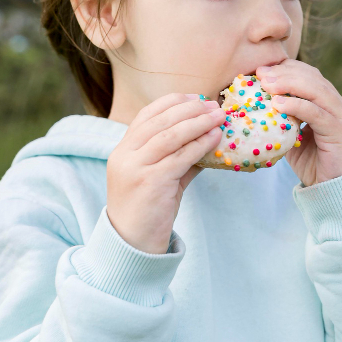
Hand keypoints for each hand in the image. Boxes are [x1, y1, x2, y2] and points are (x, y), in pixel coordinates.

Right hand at [106, 93, 225, 253]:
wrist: (132, 244)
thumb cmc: (148, 210)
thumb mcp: (159, 178)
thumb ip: (177, 158)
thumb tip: (208, 139)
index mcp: (122, 150)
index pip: (146, 115)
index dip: (172, 102)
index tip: (196, 98)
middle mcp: (125, 155)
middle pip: (159, 121)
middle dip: (189, 109)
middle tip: (213, 105)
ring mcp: (136, 168)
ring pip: (170, 136)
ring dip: (198, 123)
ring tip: (219, 117)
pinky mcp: (151, 182)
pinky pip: (180, 157)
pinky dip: (199, 145)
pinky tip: (214, 138)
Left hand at [255, 59, 341, 186]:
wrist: (337, 190)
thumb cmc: (314, 164)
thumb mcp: (295, 137)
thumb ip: (284, 120)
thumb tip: (256, 107)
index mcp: (330, 103)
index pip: (310, 74)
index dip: (286, 68)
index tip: (261, 69)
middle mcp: (339, 105)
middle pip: (312, 77)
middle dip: (284, 72)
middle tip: (260, 73)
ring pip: (316, 90)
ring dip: (289, 84)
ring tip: (266, 84)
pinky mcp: (340, 132)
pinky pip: (316, 113)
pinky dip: (297, 105)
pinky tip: (278, 103)